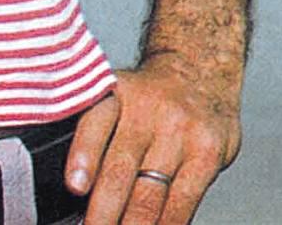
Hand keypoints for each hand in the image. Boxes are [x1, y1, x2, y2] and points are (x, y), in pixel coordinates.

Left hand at [64, 53, 241, 223]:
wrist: (200, 71)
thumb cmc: (147, 97)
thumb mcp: (118, 95)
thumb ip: (99, 133)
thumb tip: (75, 188)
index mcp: (115, 93)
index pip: (95, 122)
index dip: (84, 155)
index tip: (75, 187)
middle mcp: (147, 110)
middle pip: (121, 169)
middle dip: (103, 212)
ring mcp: (179, 132)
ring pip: (150, 193)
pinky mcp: (207, 154)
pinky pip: (183, 202)